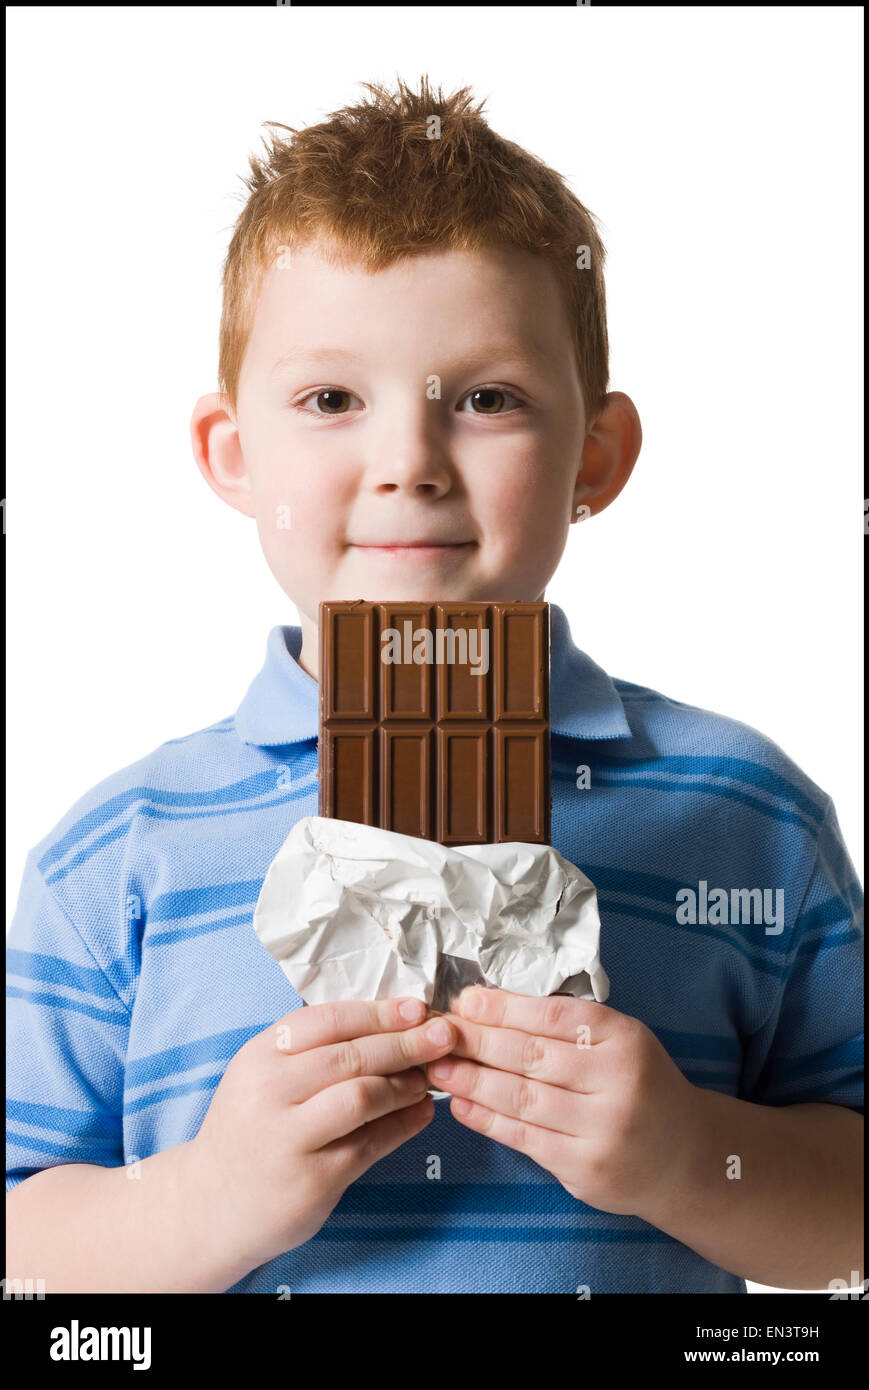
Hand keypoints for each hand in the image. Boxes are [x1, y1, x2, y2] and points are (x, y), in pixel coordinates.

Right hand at [190, 998, 455, 1270]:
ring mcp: (289, 1139)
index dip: (378, 1012)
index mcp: (260, 1056)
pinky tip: (421, 1114)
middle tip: (444, 1036)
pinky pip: (369, 1145)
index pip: (328, 1020)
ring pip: (362, 1098)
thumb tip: (388, 1022)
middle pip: (350, 1057)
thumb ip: (312, 1050)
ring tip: (427, 1079)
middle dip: (405, 1043)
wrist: (210, 1204)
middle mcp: (270, 1093)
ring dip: (404, 1085)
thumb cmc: (249, 1127)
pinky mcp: (312, 1180)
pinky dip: (402, 1126)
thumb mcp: (263, 1075)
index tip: (417, 1007)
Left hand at [424, 988, 696, 1219]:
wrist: (684, 1157)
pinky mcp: (584, 1169)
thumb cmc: (641, 1086)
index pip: (552, 1017)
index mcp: (624, 1039)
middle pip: (531, 1056)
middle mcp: (616, 1082)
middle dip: (476, 1041)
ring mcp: (601, 1130)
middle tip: (437, 1032)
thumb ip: (569, 1027)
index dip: (502, 1008)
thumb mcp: (621, 1042)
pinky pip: (525, 1138)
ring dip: (471, 1081)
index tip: (464, 1001)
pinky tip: (461, 1106)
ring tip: (438, 1067)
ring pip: (521, 1098)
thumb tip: (490, 1007)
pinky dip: (487, 1120)